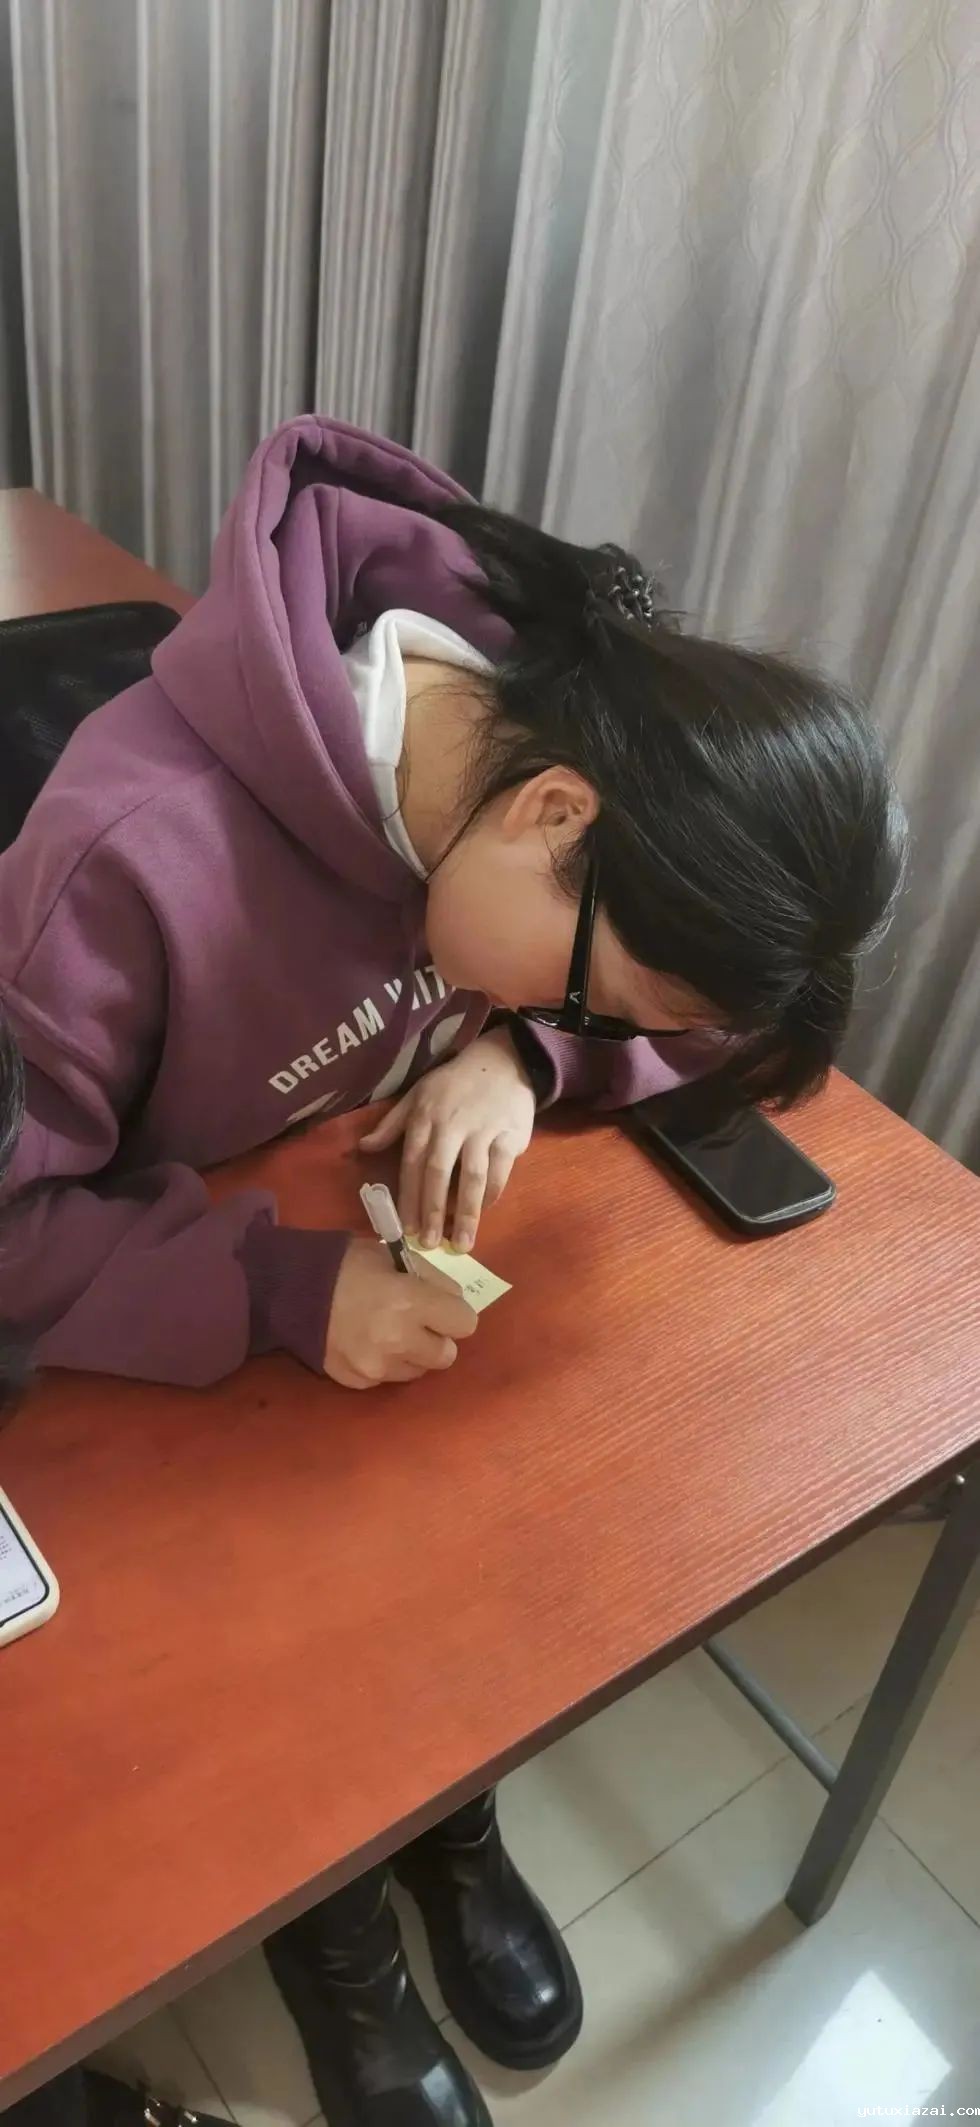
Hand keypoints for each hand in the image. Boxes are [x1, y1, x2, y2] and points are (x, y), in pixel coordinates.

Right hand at [325, 1238, 477, 1389]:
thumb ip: (431, 1279)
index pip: (465, 1324)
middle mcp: (398, 1340)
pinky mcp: (359, 1381)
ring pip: (418, 1370)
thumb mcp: (393, 1257)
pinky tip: (366, 1342)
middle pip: (446, 1355)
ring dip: (412, 1354)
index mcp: (410, 1302)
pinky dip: (385, 1363)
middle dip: (437, 1338)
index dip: (455, 1314)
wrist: (289, 1290)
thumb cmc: (345, 1265)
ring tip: (388, 1332)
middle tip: (416, 1322)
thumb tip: (454, 1301)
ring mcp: (377, 1366)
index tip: (441, 1307)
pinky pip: (388, 1378)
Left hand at [360, 1028, 535, 1250]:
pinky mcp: (509, 1135)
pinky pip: (499, 1172)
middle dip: (431, 1212)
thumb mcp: (417, 1094)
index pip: (412, 1164)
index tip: (404, 1229)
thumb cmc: (454, 1082)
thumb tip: (363, 1147)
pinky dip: (491, 1194)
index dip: (408, 1199)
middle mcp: (451, 1126)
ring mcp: (482, 1131)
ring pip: (471, 1178)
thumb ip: (392, 1124)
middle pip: (438, 1174)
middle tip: (429, 1244)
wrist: (503, 1060)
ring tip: (461, 1243)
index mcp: (425, 1118)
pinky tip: (484, 1211)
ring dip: (464, 1213)